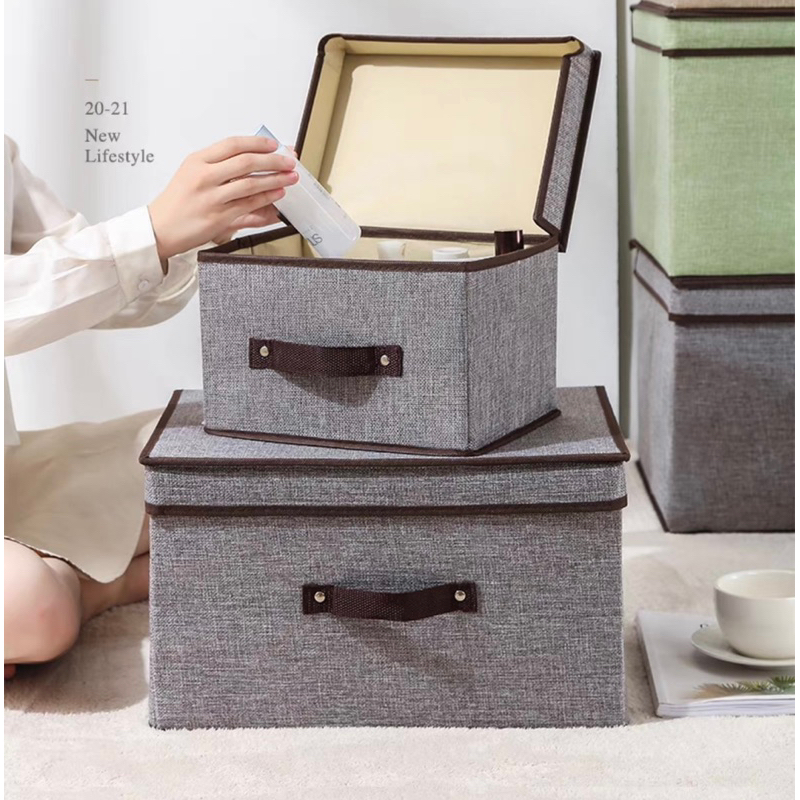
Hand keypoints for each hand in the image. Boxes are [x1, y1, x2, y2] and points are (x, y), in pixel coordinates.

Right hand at [148, 136, 297, 260]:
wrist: (160, 228)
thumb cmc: (177, 202)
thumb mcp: (191, 173)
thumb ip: (218, 165)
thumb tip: (251, 157)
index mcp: (197, 161)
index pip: (233, 145)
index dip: (258, 143)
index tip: (275, 144)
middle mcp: (204, 177)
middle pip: (246, 162)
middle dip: (273, 160)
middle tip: (289, 160)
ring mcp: (212, 198)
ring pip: (251, 184)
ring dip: (275, 179)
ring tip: (290, 177)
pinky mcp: (219, 217)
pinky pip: (249, 205)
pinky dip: (267, 199)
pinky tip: (278, 195)